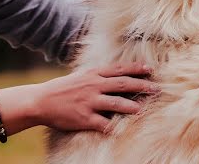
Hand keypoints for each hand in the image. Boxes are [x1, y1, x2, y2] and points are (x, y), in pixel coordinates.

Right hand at [36, 63, 159, 132]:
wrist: (41, 101)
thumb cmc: (63, 88)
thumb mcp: (81, 76)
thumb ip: (98, 75)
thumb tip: (116, 74)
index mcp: (94, 74)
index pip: (120, 69)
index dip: (136, 68)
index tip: (150, 69)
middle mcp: (94, 86)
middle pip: (122, 84)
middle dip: (141, 86)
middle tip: (156, 89)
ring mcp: (89, 102)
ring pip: (116, 103)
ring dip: (131, 106)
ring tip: (143, 109)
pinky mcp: (84, 118)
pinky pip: (102, 123)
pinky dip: (112, 126)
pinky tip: (121, 129)